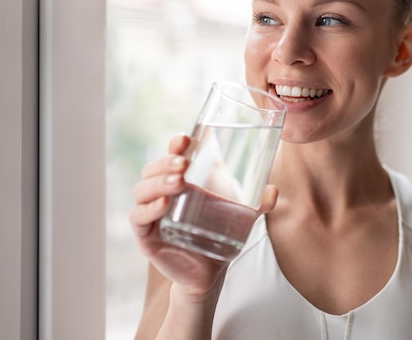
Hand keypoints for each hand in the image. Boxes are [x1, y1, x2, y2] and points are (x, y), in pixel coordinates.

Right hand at [129, 134, 278, 297]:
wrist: (212, 271)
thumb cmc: (221, 234)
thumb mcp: (241, 216)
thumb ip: (259, 203)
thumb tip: (273, 190)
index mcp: (183, 181)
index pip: (172, 156)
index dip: (175, 145)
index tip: (185, 139)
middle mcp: (163, 193)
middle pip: (153, 169)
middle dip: (166, 162)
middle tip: (183, 164)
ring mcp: (152, 213)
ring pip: (142, 189)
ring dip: (158, 182)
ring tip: (178, 183)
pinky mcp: (146, 235)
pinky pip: (138, 217)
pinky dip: (148, 208)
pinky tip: (163, 204)